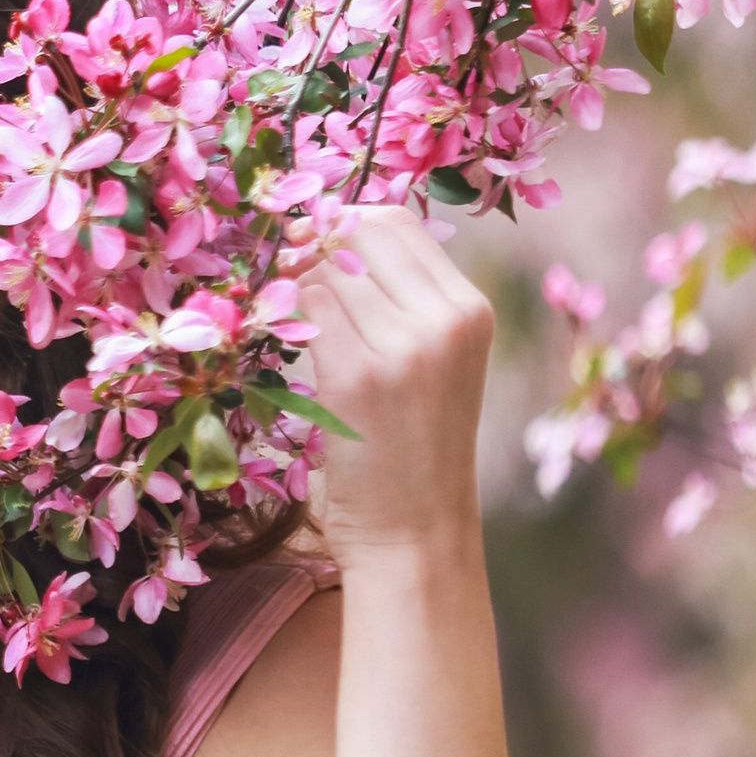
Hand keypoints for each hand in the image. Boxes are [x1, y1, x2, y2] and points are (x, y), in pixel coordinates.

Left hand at [305, 205, 493, 562]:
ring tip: (289, 319)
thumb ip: (399, 301)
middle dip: (314, 244)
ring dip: (294, 285)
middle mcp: (447, 319)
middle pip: (360, 232)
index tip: (311, 245)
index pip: (397, 222)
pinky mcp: (358, 376)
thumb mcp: (432, 364)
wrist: (416, 534)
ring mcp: (405, 346)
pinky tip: (284, 346)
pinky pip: (306, 310)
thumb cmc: (414, 450)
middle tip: (286, 271)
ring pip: (325, 270)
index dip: (344, 223)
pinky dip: (285, 318)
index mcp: (471, 310)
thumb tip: (326, 234)